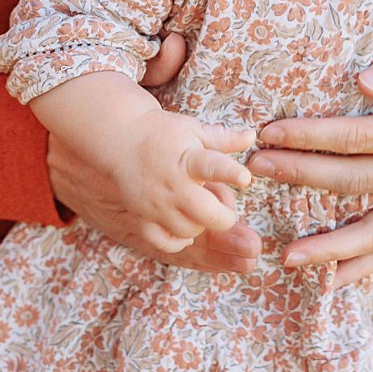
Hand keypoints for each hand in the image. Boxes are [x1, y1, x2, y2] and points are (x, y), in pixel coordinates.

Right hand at [113, 106, 256, 255]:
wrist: (121, 140)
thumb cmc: (162, 132)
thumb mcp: (193, 129)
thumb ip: (223, 138)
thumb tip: (251, 136)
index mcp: (188, 158)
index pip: (212, 166)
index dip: (230, 173)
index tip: (245, 178)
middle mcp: (173, 184)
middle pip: (206, 214)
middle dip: (225, 218)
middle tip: (227, 213)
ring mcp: (157, 203)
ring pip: (189, 231)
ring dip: (202, 227)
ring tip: (203, 215)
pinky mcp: (143, 215)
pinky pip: (164, 242)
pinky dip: (177, 242)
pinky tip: (184, 230)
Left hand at [248, 22, 372, 283]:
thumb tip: (363, 84)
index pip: (355, 136)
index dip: (310, 135)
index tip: (269, 131)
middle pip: (353, 180)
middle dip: (300, 174)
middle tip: (256, 169)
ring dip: (328, 245)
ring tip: (287, 257)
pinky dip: (360, 269)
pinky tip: (327, 281)